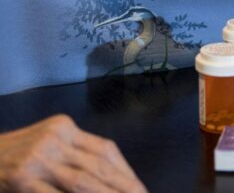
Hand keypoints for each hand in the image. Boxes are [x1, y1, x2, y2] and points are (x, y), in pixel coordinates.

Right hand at [0, 114, 146, 192]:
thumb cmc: (12, 156)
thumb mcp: (45, 146)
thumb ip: (73, 155)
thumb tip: (108, 176)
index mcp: (64, 127)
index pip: (105, 149)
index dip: (125, 170)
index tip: (140, 188)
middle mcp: (55, 138)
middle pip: (99, 165)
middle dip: (124, 185)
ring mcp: (38, 157)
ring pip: (83, 181)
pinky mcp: (22, 177)